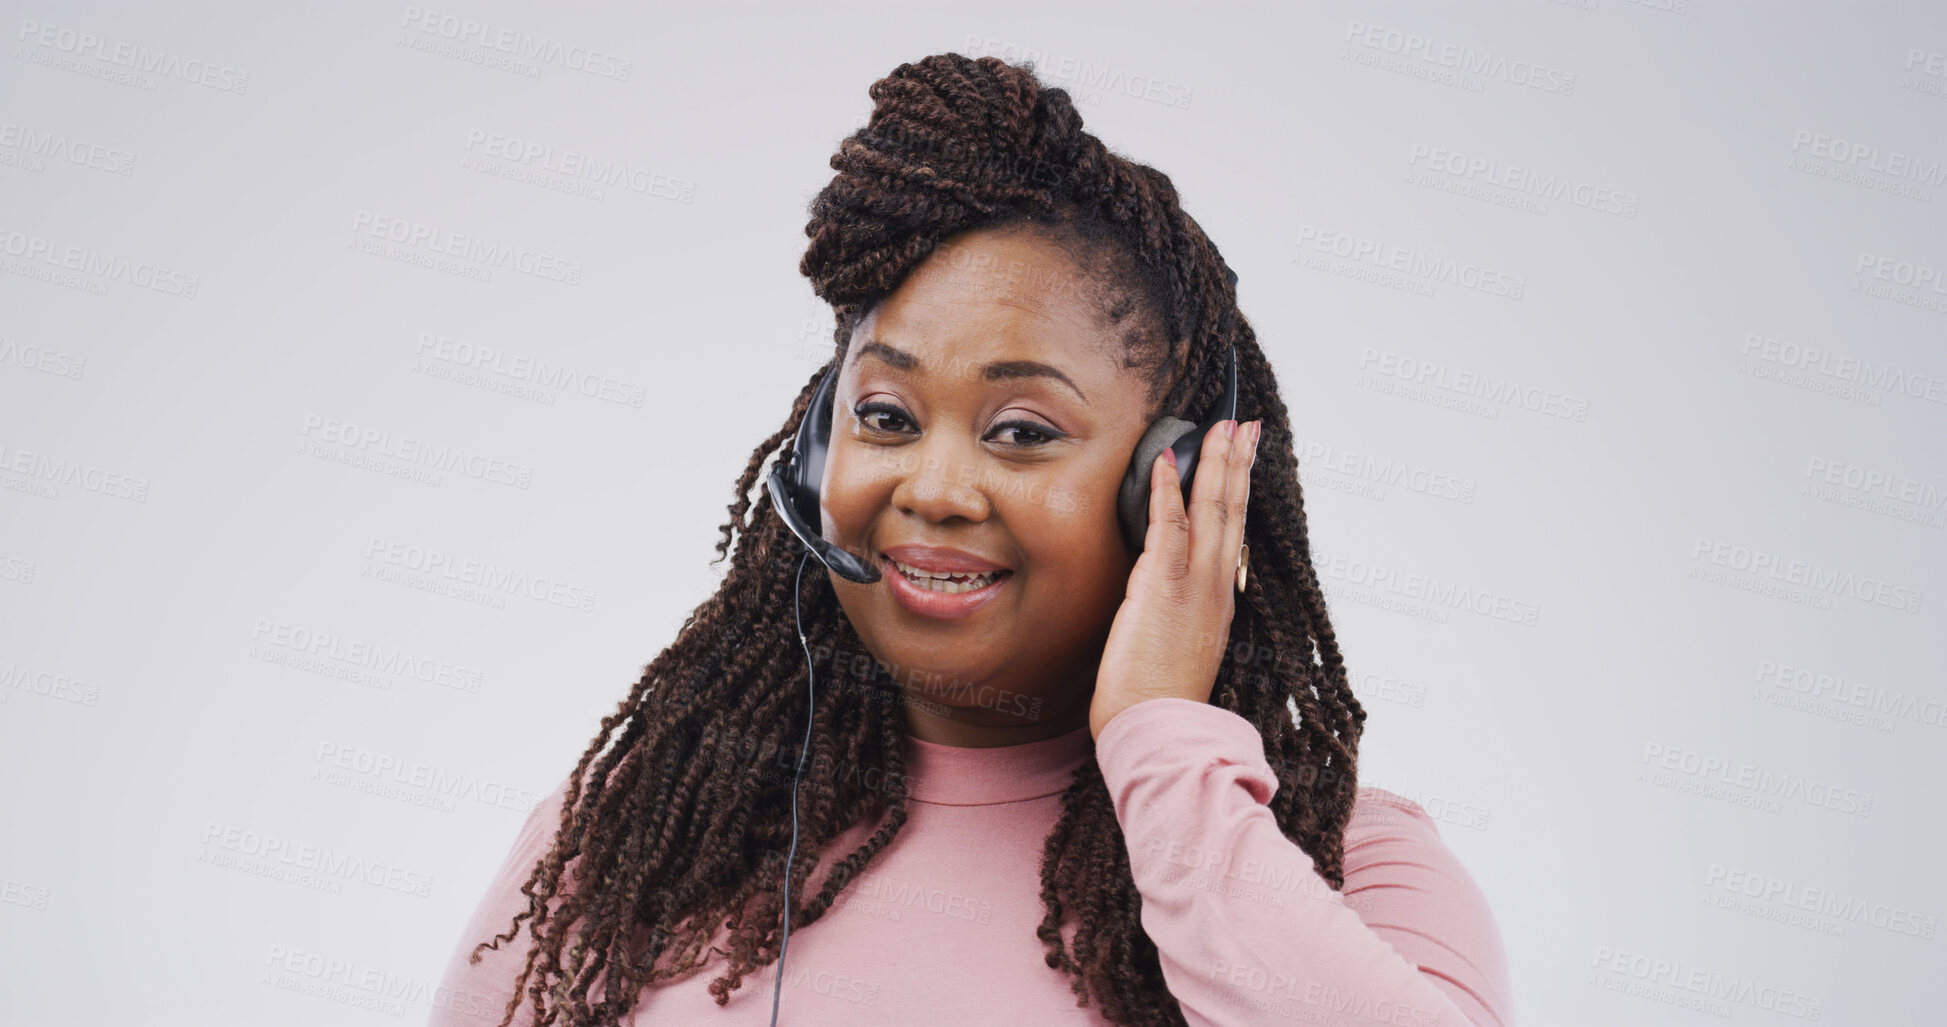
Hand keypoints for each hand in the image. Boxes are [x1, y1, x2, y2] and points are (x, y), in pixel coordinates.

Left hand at [1090, 418, 1260, 740]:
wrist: (1155, 729)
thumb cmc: (1157, 699)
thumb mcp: (1177, 646)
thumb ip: (1176, 610)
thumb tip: (1159, 586)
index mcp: (1219, 600)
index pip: (1232, 532)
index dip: (1238, 491)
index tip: (1243, 458)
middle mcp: (1214, 587)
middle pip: (1231, 511)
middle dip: (1238, 463)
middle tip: (1245, 423)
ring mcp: (1192, 586)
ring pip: (1211, 512)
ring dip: (1215, 463)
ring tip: (1222, 426)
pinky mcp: (1162, 589)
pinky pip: (1168, 529)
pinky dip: (1167, 491)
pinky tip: (1166, 461)